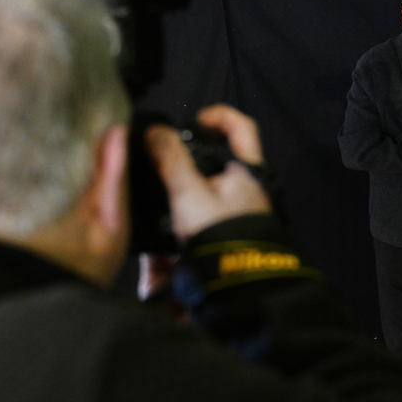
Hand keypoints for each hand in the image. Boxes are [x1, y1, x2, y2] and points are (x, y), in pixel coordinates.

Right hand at [145, 105, 270, 241]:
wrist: (238, 285)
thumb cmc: (220, 231)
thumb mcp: (189, 192)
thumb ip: (171, 160)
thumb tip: (155, 130)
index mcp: (246, 171)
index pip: (243, 128)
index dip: (220, 115)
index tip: (195, 119)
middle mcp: (247, 189)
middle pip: (220, 160)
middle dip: (191, 158)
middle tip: (165, 159)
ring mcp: (237, 214)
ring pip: (206, 191)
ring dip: (181, 192)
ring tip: (156, 192)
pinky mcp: (224, 235)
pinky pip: (199, 219)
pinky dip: (179, 221)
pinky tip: (160, 228)